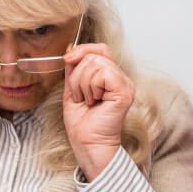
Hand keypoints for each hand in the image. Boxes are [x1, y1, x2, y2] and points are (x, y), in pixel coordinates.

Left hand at [62, 43, 134, 180]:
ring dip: (82, 84)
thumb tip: (71, 48)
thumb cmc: (82, 122)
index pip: (101, 49)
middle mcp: (122, 79)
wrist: (87, 143)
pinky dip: (91, 88)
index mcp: (111, 77)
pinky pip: (102, 74)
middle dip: (78, 75)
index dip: (83, 50)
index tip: (67, 59)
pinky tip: (94, 101)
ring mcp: (125, 85)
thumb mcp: (72, 87)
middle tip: (82, 96)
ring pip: (96, 64)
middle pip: (95, 55)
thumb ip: (74, 68)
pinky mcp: (124, 92)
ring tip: (88, 101)